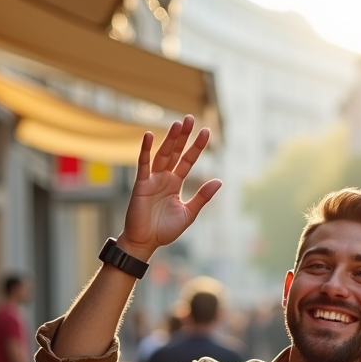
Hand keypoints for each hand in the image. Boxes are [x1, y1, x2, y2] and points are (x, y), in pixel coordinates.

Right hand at [119, 116, 221, 257]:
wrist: (146, 243)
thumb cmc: (165, 230)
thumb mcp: (189, 213)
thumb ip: (202, 197)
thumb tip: (219, 180)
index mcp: (175, 183)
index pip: (188, 160)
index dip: (196, 147)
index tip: (206, 132)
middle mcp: (164, 178)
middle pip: (175, 152)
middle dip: (183, 137)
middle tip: (190, 118)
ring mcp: (152, 180)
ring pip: (162, 155)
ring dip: (169, 139)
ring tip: (178, 124)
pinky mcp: (141, 185)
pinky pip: (143, 165)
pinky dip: (146, 150)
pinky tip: (149, 135)